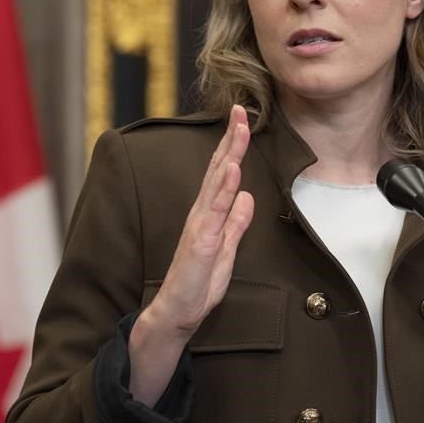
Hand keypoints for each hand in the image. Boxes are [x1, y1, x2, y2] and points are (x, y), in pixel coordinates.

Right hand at [144, 104, 255, 337]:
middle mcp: (202, 214)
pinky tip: (233, 171)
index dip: (233, 146)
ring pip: (216, 183)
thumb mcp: (226, 250)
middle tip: (241, 109)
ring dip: (229, 154)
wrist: (177, 313)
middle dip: (230, 138)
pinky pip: (214, 212)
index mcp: (209, 214)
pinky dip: (223, 190)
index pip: (223, 173)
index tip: (243, 120)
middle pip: (218, 168)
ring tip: (240, 128)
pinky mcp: (200, 243)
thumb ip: (236, 224)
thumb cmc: (199, 284)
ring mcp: (200, 226)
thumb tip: (247, 197)